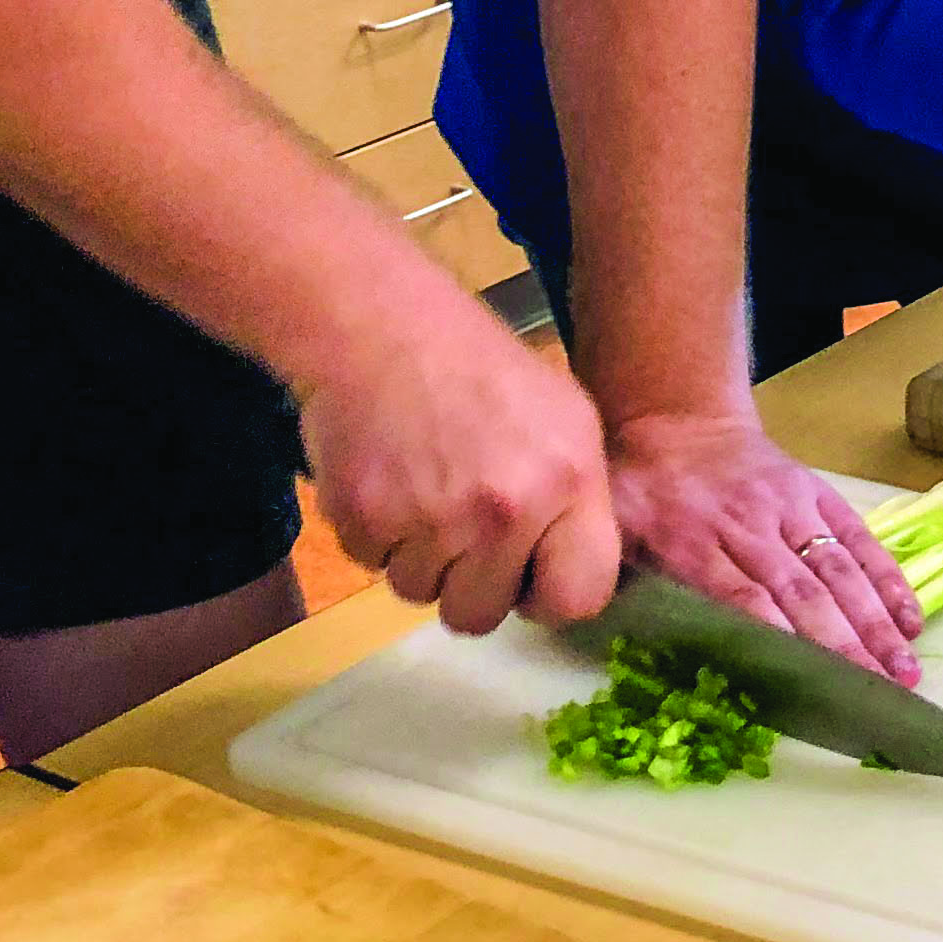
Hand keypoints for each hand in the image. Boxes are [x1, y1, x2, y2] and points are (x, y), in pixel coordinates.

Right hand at [302, 285, 621, 640]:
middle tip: (462, 525)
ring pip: (420, 594)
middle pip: (482, 616)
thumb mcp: (565, 417)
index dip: (550, 595)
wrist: (380, 325)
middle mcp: (504, 510)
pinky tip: (388, 476)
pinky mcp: (364, 520)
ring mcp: (430, 520)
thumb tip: (564, 579)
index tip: (530, 576)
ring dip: (419, 558)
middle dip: (471, 583)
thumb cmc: (479, 367)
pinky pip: (372, 566)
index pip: (578, 599)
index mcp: (568, 480)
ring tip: (423, 487)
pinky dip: (375, 534)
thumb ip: (576, 503)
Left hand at [604, 411, 926, 684]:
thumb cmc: (641, 491)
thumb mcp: (611, 529)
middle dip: (844, 648)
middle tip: (877, 699)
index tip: (811, 686)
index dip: (779, 641)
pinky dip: (888, 580)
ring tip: (905, 675)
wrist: (679, 419)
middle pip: (802, 593)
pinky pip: (860, 540)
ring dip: (875, 624)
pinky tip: (911, 623)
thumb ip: (611, 582)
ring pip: (839, 571)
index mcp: (691, 540)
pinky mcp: (820, 496)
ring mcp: (791, 508)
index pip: (742, 598)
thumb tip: (611, 639)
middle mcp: (749, 525)